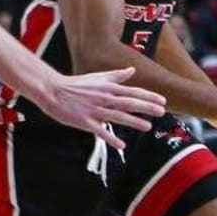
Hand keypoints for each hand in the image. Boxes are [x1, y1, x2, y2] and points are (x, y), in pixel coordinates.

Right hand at [37, 67, 164, 149]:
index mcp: (108, 88)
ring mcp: (95, 110)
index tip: (162, 100)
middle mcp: (104, 98)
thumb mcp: (98, 77)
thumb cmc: (77, 84)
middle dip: (146, 107)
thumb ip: (116, 75)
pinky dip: (111, 138)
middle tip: (161, 112)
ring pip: (118, 116)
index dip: (149, 96)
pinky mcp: (85, 121)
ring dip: (134, 122)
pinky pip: (100, 131)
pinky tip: (121, 145)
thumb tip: (132, 70)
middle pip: (129, 103)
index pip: (133, 91)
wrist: (54, 91)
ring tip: (147, 127)